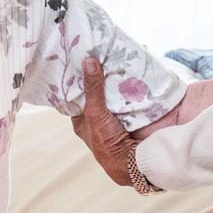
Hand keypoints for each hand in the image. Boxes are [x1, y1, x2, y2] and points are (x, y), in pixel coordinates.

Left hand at [73, 54, 146, 187]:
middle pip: (97, 92)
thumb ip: (92, 89)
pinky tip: (132, 65)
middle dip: (99, 75)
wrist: (135, 161)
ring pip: (115, 92)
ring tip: (115, 52)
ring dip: (118, 78)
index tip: (78, 59)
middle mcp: (99, 117)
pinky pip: (132, 94)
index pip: (77, 96)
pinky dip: (133, 83)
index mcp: (83, 120)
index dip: (77, 80)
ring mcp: (117, 115)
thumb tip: (88, 62)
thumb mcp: (95, 113)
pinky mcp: (134, 114)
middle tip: (98, 51)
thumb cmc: (107, 142)